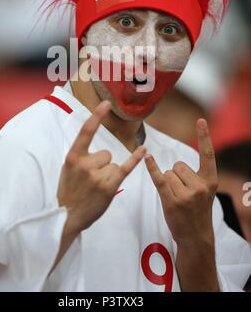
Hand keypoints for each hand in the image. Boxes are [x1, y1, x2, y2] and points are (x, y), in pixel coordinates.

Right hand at [57, 100, 145, 234]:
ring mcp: (97, 175)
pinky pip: (125, 168)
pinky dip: (135, 159)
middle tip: (91, 182)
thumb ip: (81, 157)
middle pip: (106, 153)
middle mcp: (85, 164)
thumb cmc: (69, 192)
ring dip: (109, 175)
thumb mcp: (67, 170)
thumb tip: (101, 153)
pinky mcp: (109, 186)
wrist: (66, 217)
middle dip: (102, 165)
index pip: (86, 131)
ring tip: (96, 189)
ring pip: (113, 164)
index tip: (107, 103)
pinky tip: (143, 150)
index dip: (96, 116)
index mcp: (73, 157)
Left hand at [144, 119, 217, 246]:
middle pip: (177, 165)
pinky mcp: (171, 201)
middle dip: (176, 176)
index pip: (208, 154)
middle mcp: (200, 186)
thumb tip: (175, 165)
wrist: (196, 236)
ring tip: (176, 199)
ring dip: (168, 183)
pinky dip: (152, 168)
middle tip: (182, 193)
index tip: (200, 120)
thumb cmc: (197, 210)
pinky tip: (147, 157)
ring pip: (167, 173)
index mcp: (210, 181)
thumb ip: (195, 176)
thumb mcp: (204, 192)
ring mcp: (186, 195)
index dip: (204, 136)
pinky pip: (159, 179)